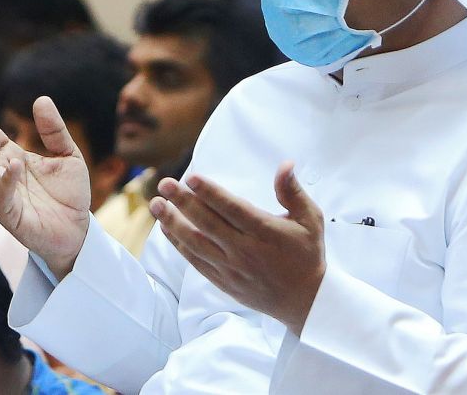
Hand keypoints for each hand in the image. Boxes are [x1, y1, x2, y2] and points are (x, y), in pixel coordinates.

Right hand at [0, 96, 90, 279]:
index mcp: (12, 157)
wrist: (78, 231)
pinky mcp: (11, 217)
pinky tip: (14, 165)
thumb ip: (54, 130)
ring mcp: (3, 197)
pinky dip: (6, 181)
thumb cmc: (69, 194)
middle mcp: (1, 175)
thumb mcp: (68, 154)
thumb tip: (41, 98)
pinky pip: (2, 198)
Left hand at [150, 163, 325, 334]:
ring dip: (173, 223)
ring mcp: (232, 268)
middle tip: (164, 183)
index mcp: (266, 232)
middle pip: (208, 224)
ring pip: (196, 243)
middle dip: (183, 202)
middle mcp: (246, 250)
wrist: (306, 302)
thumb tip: (285, 164)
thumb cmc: (307, 255)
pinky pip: (196, 261)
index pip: (233, 209)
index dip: (211, 193)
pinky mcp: (224, 281)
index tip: (191, 177)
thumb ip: (293, 191)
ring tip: (156, 204)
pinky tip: (166, 228)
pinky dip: (179, 245)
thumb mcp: (310, 220)